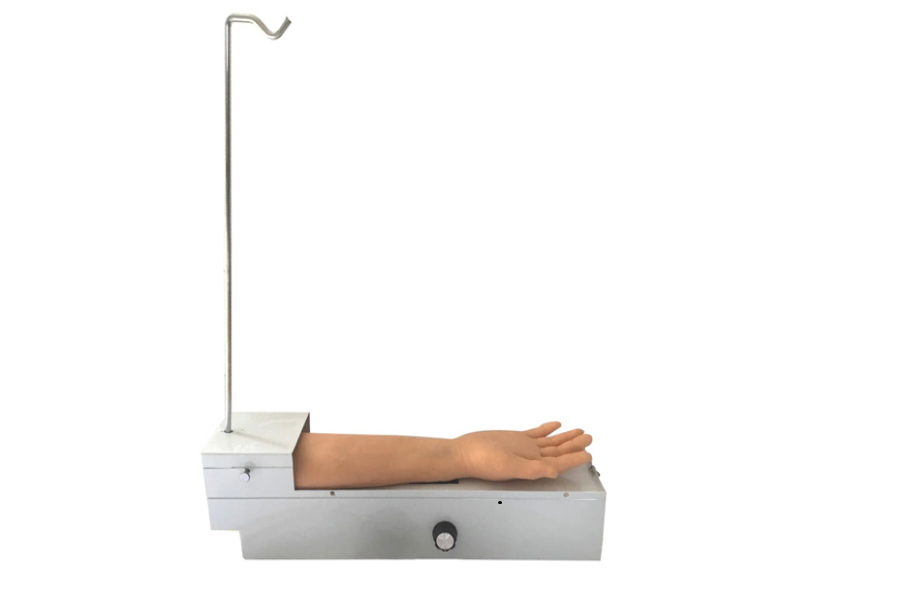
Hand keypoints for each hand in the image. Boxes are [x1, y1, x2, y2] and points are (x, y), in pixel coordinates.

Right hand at [454, 421, 592, 480]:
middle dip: (575, 445)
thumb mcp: (510, 466)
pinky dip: (547, 429)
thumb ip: (533, 469)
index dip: (576, 459)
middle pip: (559, 451)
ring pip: (551, 442)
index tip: (588, 455)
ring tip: (580, 432)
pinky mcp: (515, 439)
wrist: (464, 452)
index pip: (560, 462)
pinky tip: (555, 425)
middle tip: (589, 438)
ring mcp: (524, 448)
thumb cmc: (482, 462)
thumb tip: (554, 471)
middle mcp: (531, 457)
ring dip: (565, 438)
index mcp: (532, 466)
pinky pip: (536, 433)